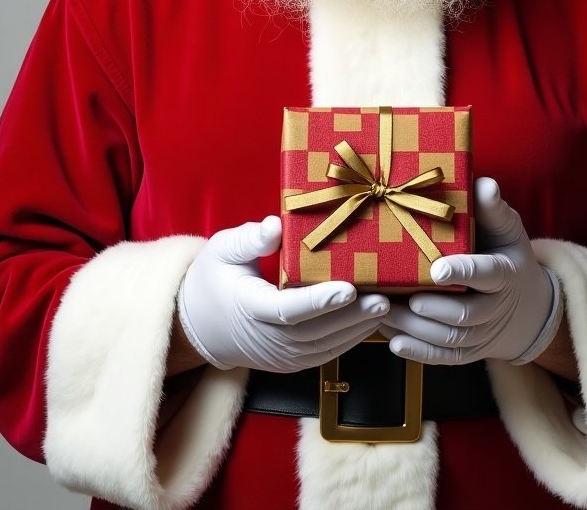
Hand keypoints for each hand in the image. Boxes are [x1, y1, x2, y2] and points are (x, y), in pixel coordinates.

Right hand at [177, 215, 387, 371]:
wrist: (200, 326)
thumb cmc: (214, 279)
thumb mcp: (223, 249)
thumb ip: (250, 239)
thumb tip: (276, 225)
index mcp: (249, 307)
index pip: (288, 309)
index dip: (319, 301)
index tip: (348, 288)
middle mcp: (266, 337)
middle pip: (315, 331)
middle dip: (352, 316)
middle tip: (383, 298)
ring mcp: (279, 355)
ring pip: (323, 346)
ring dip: (356, 329)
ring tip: (386, 307)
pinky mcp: (290, 362)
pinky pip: (323, 354)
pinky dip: (348, 341)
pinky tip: (369, 323)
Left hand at [382, 177, 559, 365]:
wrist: (526, 308)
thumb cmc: (506, 255)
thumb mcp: (506, 229)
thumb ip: (492, 208)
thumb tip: (483, 183)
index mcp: (505, 273)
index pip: (488, 274)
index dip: (464, 273)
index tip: (436, 270)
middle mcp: (496, 307)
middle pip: (466, 313)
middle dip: (434, 308)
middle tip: (402, 297)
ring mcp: (483, 333)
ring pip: (451, 338)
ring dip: (417, 329)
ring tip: (384, 313)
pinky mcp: (470, 352)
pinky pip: (446, 358)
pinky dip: (420, 353)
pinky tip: (394, 341)